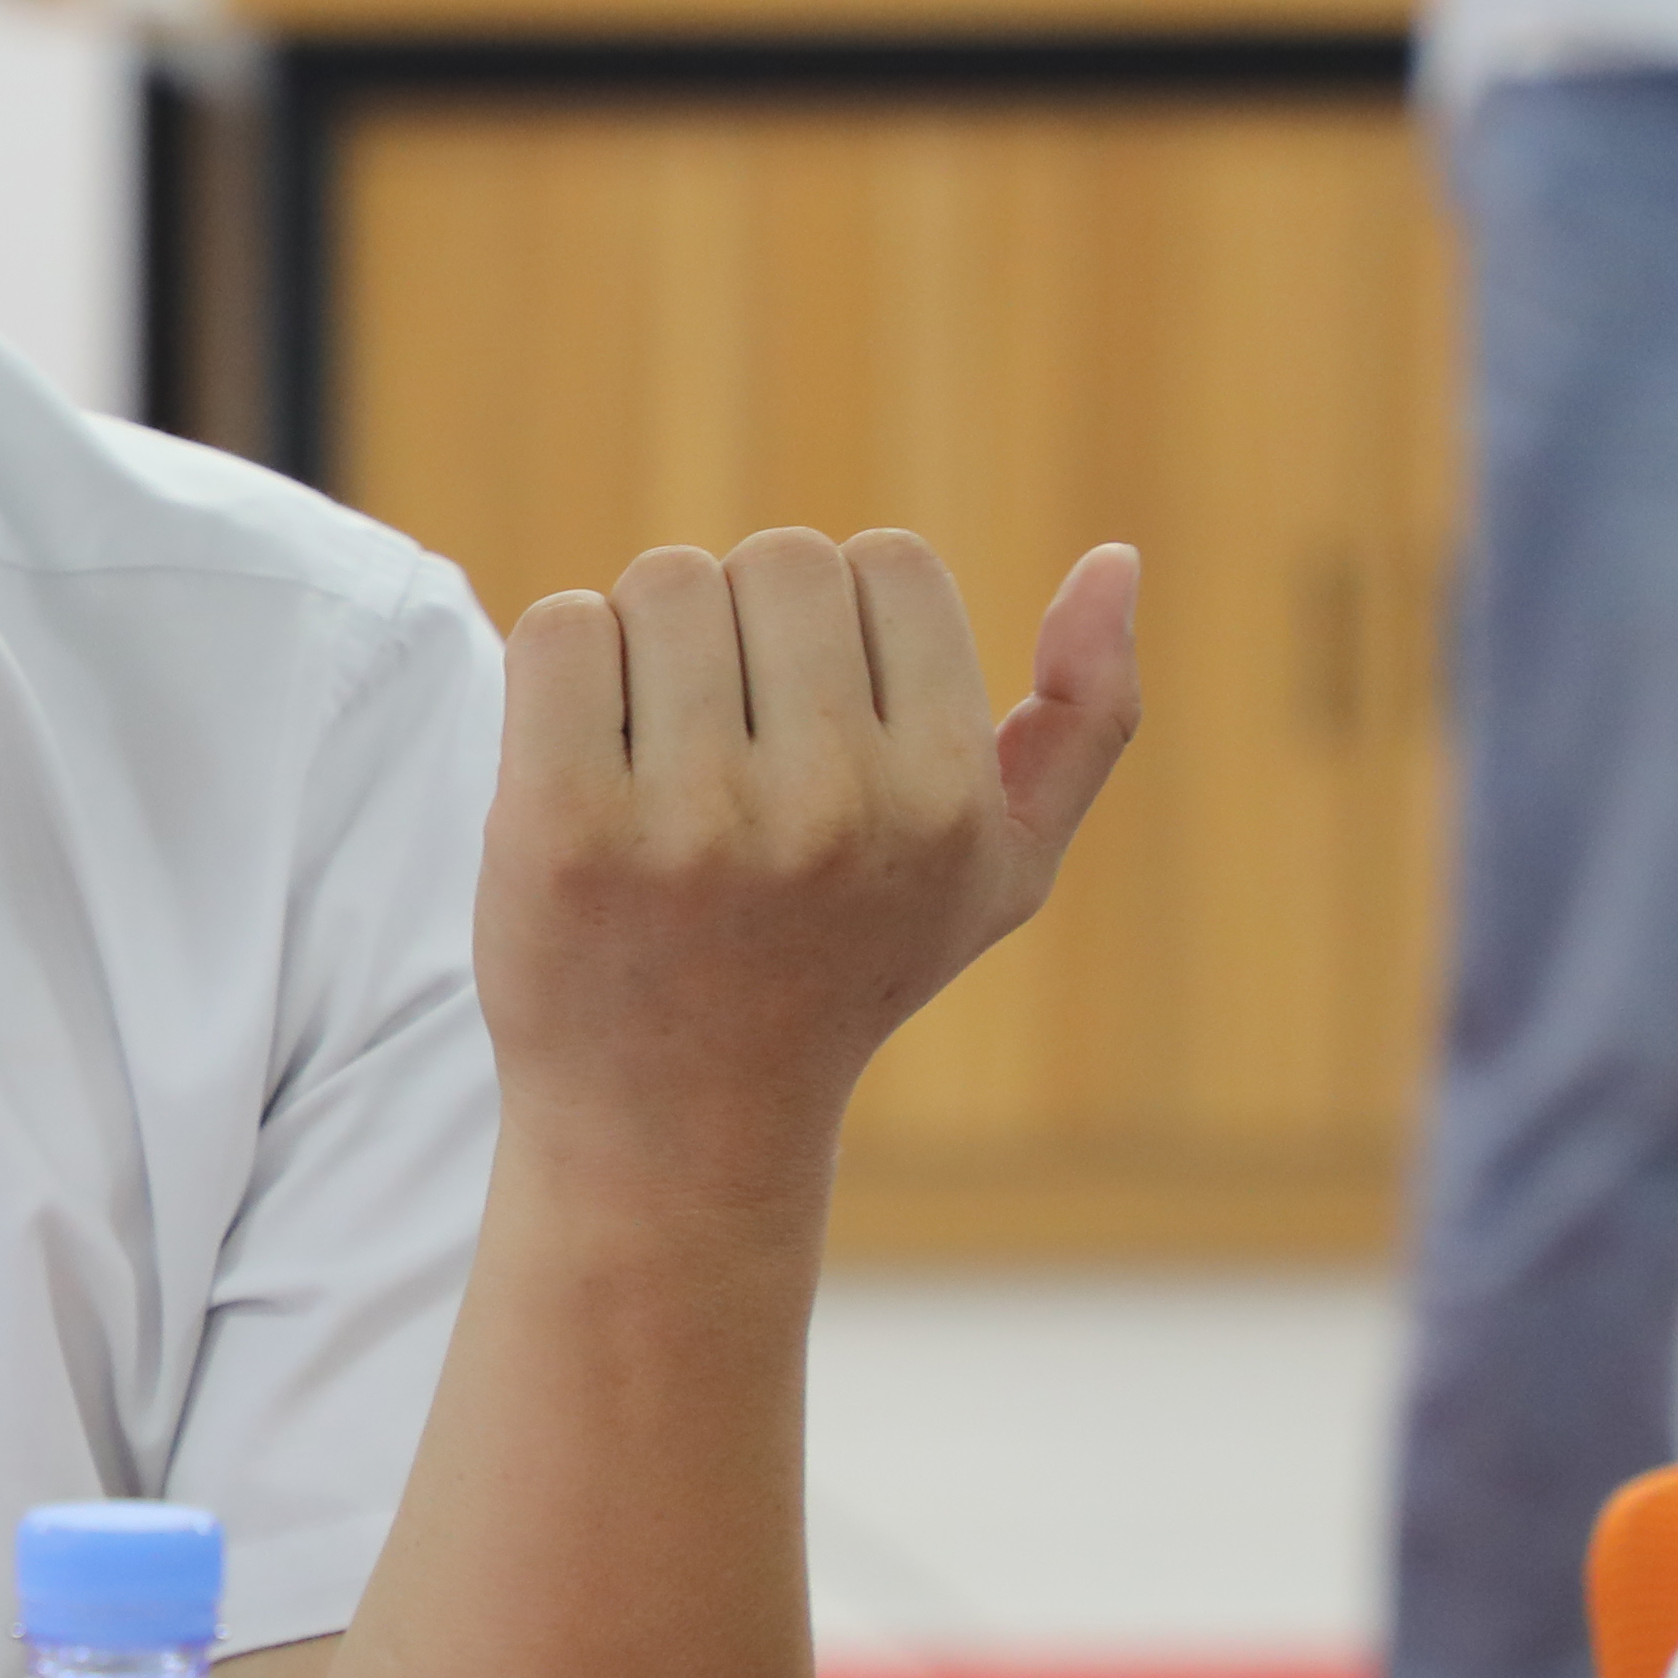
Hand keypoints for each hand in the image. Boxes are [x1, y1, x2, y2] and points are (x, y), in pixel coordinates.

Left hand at [475, 531, 1139, 1206]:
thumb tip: (1116, 557)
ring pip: (664, 583)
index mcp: (944, 801)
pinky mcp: (561, 829)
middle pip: (776, 560)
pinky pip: (561, 629)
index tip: (815, 712)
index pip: (892, 562)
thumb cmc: (842, 969)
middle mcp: (831, 810)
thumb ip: (1087, 721)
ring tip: (655, 749)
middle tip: (725, 731)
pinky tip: (584, 750)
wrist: (673, 1120)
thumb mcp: (1001, 873)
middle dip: (744, 620)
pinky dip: (566, 664)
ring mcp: (691, 823)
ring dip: (647, 641)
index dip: (842, 618)